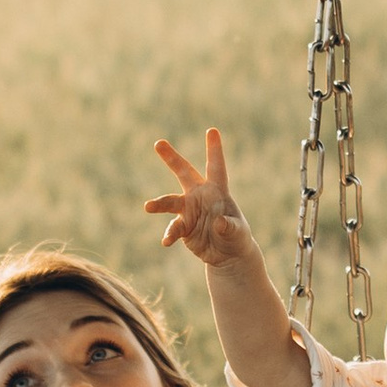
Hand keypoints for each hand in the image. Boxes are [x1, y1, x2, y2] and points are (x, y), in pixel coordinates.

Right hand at [146, 125, 260, 270]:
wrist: (226, 255)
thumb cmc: (236, 238)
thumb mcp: (238, 232)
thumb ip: (229, 226)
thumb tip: (219, 223)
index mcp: (217, 191)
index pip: (216, 167)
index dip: (214, 149)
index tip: (212, 131)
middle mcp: (200, 195)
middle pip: (184, 173)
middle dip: (172, 158)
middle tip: (159, 143)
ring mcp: (189, 210)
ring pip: (170, 201)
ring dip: (159, 204)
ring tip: (148, 206)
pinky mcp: (182, 226)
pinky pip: (173, 228)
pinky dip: (169, 235)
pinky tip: (167, 242)